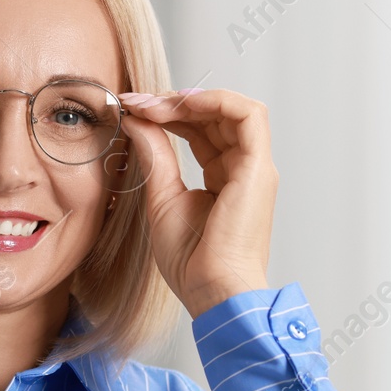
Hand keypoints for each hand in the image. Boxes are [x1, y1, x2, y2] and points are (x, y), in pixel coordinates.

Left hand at [116, 87, 277, 318]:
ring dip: (192, 99)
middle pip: (215, 116)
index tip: (131, 111)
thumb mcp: (162, 198)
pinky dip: (214, 101)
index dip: (167, 115)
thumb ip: (155, 157)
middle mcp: (244, 168)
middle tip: (136, 103)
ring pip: (234, 108)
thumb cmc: (191, 261)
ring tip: (154, 105)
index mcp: (224, 178)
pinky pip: (247, 115)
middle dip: (173, 103)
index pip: (200, 130)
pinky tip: (179, 106)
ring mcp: (254, 167)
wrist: (212, 291)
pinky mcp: (258, 168)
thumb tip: (137, 121)